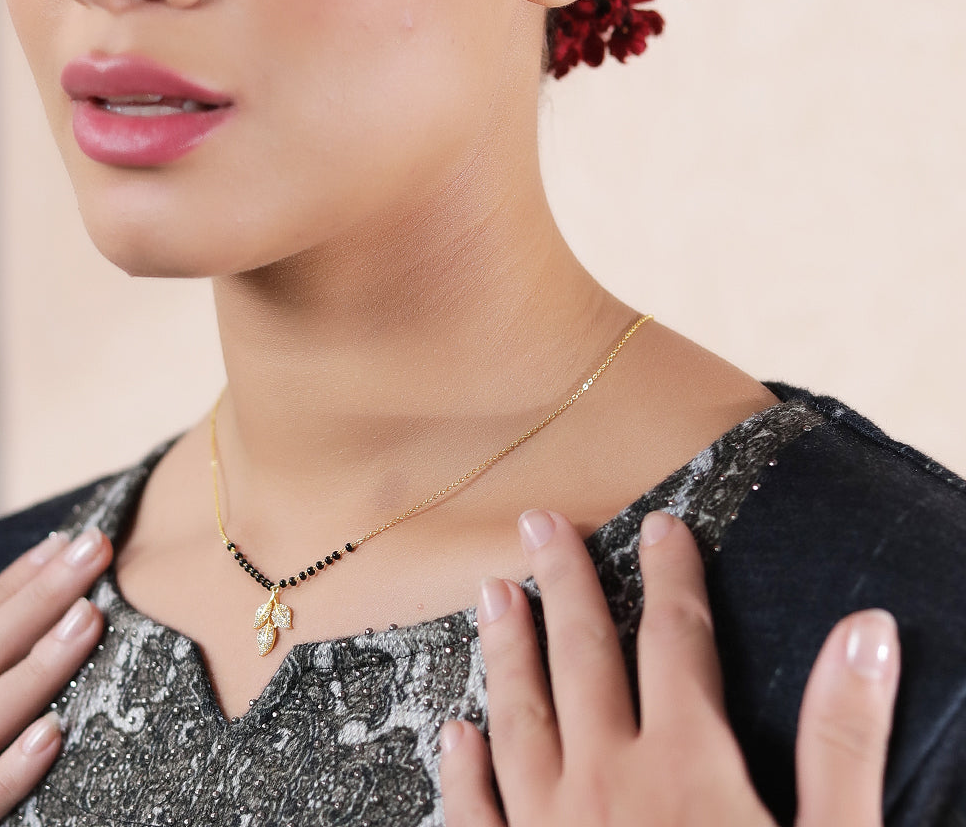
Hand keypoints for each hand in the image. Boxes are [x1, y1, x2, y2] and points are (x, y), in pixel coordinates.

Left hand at [440, 509, 898, 825]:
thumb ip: (843, 743)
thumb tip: (866, 634)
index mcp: (687, 767)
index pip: (678, 640)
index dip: (672, 576)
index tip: (662, 527)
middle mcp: (607, 783)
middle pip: (583, 657)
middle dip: (565, 583)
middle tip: (538, 523)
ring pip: (519, 718)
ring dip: (506, 651)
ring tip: (492, 593)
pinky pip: (478, 818)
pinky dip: (465, 771)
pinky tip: (454, 735)